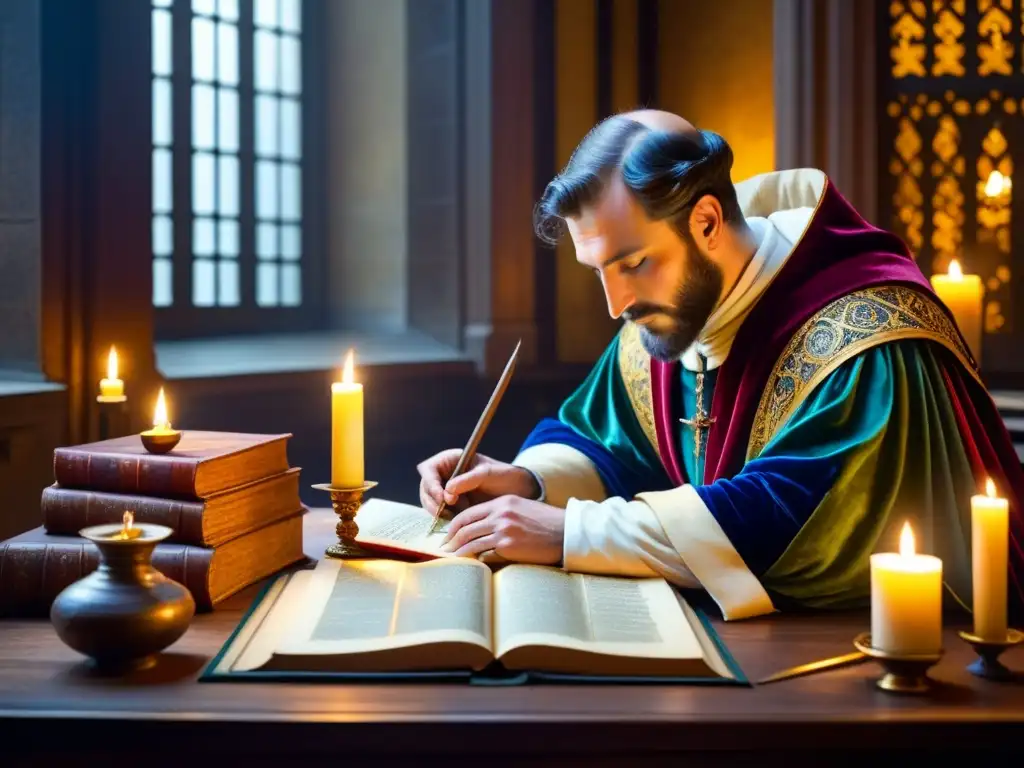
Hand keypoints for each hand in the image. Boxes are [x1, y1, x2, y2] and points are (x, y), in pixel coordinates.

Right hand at [417, 450, 539, 515]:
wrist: (517, 490)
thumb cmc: (503, 475)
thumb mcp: (487, 474)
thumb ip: (467, 480)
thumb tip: (448, 491)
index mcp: (450, 460)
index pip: (428, 469)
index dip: (431, 483)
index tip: (443, 497)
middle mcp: (444, 474)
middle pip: (425, 488)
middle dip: (433, 501)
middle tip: (448, 512)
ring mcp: (446, 491)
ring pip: (430, 503)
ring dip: (439, 512)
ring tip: (456, 516)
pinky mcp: (452, 506)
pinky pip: (440, 513)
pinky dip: (446, 519)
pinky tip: (459, 522)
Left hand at [438, 495, 564, 564]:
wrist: (565, 533)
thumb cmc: (545, 522)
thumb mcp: (521, 507)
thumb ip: (500, 513)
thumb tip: (480, 526)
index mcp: (501, 503)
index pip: (468, 513)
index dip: (453, 526)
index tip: (448, 535)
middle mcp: (500, 514)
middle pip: (465, 527)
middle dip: (451, 540)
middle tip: (444, 549)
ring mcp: (503, 530)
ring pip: (471, 541)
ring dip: (459, 552)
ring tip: (453, 559)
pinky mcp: (508, 546)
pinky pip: (484, 554)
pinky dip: (476, 559)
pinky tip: (472, 564)